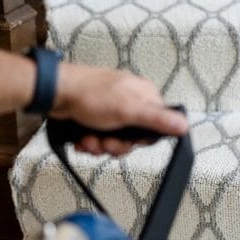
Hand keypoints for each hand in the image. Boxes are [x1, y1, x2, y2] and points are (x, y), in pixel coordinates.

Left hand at [50, 63, 188, 155]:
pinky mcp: (96, 117)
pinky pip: (101, 137)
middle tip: (105, 141)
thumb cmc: (89, 95)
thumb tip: (184, 124)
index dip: (141, 139)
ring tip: (89, 139)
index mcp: (144, 95)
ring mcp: (112, 109)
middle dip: (116, 144)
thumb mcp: (128, 110)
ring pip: (116, 140)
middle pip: (134, 137)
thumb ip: (157, 119)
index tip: (129, 140)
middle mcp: (130, 101)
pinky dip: (91, 142)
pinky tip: (82, 139)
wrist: (55, 93)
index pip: (156, 126)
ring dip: (100, 145)